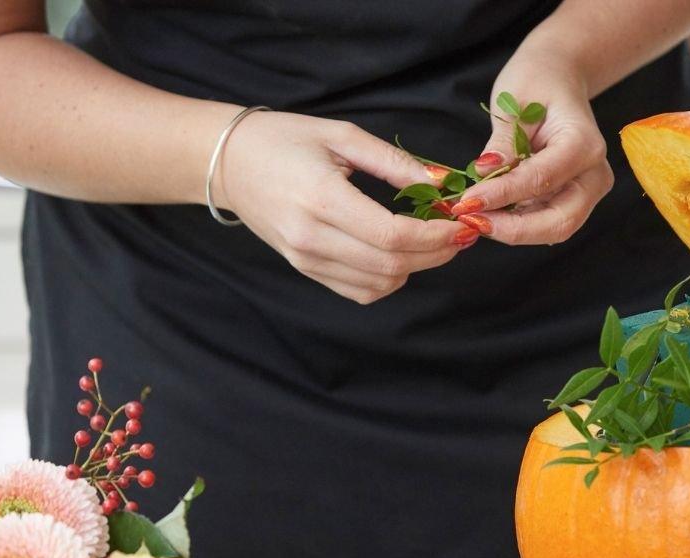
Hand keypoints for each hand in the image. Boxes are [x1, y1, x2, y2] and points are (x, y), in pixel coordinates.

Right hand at [213, 111, 475, 303]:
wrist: (228, 162)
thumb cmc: (283, 140)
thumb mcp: (341, 135)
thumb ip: (394, 162)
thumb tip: (441, 182)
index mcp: (321, 199)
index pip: (392, 235)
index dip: (435, 236)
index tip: (461, 224)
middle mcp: (312, 238)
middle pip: (392, 264)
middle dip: (436, 253)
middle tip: (459, 233)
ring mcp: (307, 259)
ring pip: (380, 283)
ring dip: (417, 267)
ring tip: (433, 241)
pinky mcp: (306, 270)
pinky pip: (360, 291)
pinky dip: (390, 279)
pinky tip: (400, 255)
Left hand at [449, 54, 614, 244]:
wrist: (559, 79)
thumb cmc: (538, 81)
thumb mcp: (514, 102)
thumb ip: (503, 142)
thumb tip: (485, 174)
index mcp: (584, 144)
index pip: (541, 180)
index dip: (502, 195)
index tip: (467, 202)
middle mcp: (594, 174)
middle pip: (559, 222)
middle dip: (514, 230)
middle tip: (472, 221)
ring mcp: (587, 190)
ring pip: (554, 230)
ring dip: (513, 231)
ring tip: (476, 218)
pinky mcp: (574, 199)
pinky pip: (546, 223)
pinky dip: (517, 225)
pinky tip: (489, 214)